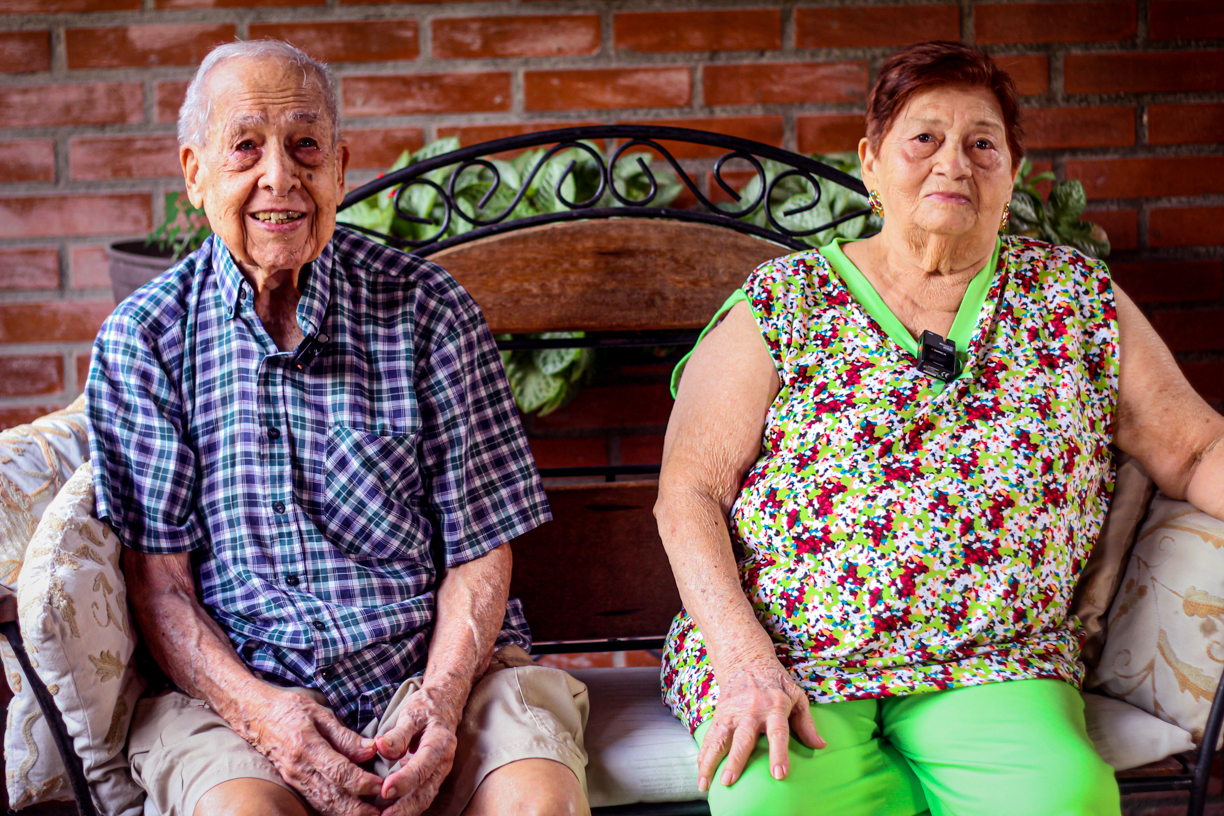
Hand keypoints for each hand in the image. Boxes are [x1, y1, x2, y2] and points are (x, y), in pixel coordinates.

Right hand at [237, 682, 382, 815]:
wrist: (255, 715)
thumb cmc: (289, 709)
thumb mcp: (319, 713)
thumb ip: (344, 735)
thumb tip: (370, 750)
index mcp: (307, 746)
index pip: (338, 771)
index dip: (360, 782)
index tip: (379, 785)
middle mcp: (299, 768)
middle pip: (331, 795)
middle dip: (356, 807)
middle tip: (380, 811)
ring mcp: (293, 778)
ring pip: (322, 802)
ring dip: (346, 812)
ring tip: (368, 815)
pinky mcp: (292, 783)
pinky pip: (314, 800)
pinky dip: (331, 809)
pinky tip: (347, 811)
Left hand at [374, 683, 463, 815]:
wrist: (443, 707)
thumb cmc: (425, 710)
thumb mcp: (411, 714)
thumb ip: (398, 733)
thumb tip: (381, 747)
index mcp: (440, 743)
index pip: (422, 766)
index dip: (405, 780)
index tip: (385, 790)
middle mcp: (443, 762)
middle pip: (426, 791)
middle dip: (405, 808)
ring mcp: (439, 773)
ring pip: (425, 798)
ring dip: (406, 812)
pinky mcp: (432, 779)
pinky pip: (421, 797)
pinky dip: (407, 808)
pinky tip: (391, 813)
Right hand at [698, 659, 823, 791]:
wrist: (746, 661)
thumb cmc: (775, 683)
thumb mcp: (796, 696)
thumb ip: (806, 723)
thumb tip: (820, 745)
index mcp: (775, 706)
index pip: (778, 732)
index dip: (779, 753)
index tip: (779, 774)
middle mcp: (752, 710)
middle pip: (743, 738)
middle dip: (735, 760)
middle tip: (729, 780)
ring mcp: (733, 712)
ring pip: (720, 738)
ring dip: (711, 760)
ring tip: (705, 782)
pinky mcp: (720, 714)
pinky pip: (710, 736)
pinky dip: (703, 754)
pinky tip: (700, 771)